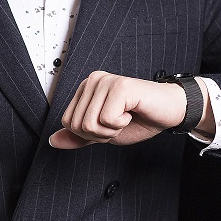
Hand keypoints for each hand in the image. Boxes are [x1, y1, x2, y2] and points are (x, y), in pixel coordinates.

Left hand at [49, 71, 195, 148]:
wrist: (168, 112)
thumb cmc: (139, 119)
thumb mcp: (103, 133)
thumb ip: (79, 136)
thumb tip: (52, 141)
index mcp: (85, 88)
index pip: (68, 123)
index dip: (90, 134)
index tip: (110, 123)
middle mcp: (92, 80)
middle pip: (77, 125)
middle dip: (100, 133)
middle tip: (120, 121)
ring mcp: (105, 81)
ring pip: (89, 124)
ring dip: (111, 130)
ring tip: (126, 116)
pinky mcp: (120, 86)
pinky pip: (107, 119)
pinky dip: (121, 124)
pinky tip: (132, 112)